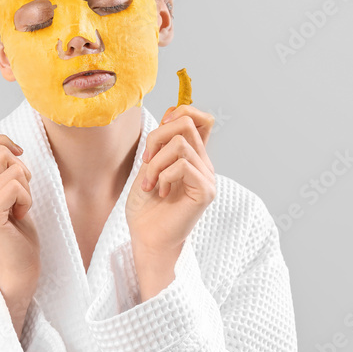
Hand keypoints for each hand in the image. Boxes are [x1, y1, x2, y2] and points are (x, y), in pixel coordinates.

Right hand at [0, 134, 40, 306]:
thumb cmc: (17, 233)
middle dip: (21, 170)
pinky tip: (20, 216)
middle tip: (20, 196)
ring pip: (14, 170)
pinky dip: (27, 200)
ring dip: (27, 190)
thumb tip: (9, 147)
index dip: (0, 140)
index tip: (18, 153)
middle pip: (0, 153)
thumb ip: (3, 173)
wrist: (17, 268)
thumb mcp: (8, 195)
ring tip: (19, 209)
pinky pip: (17, 188)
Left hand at [125, 104, 215, 260]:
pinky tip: (159, 192)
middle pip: (187, 123)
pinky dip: (163, 176)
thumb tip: (170, 114)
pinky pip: (183, 165)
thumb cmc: (145, 208)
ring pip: (181, 143)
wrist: (146, 238)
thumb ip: (162, 143)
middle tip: (146, 162)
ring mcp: (207, 176)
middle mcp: (204, 163)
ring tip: (149, 183)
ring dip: (156, 162)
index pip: (200, 118)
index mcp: (192, 156)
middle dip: (157, 137)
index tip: (158, 133)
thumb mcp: (149, 166)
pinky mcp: (205, 190)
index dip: (179, 113)